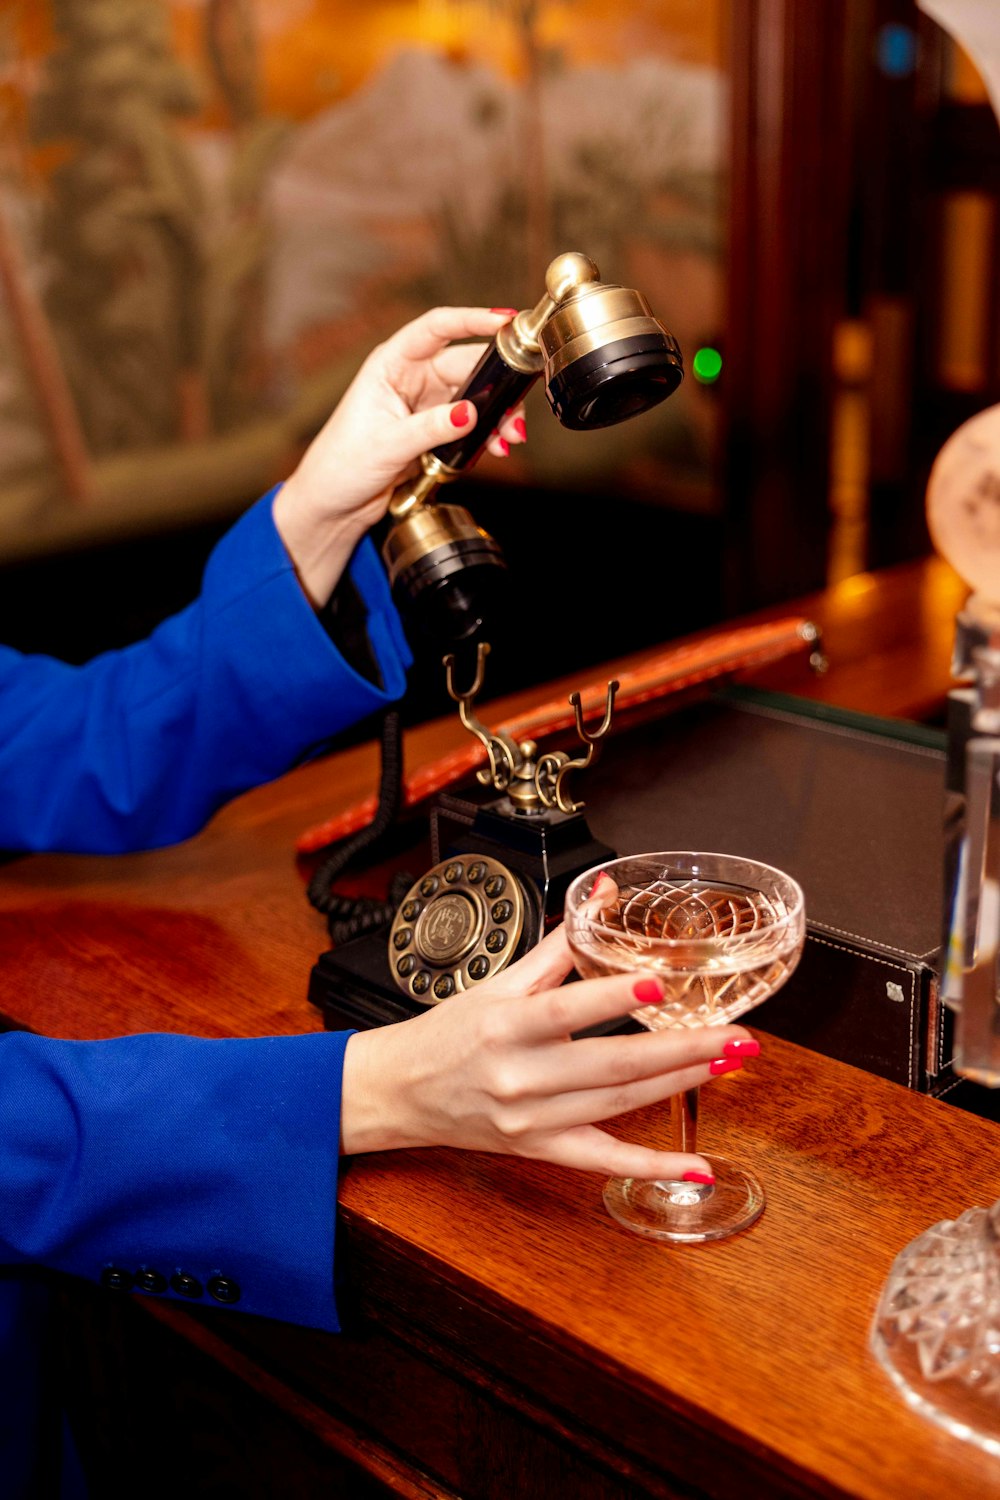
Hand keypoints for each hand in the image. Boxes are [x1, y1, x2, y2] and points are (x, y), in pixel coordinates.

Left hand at [273, 307, 525, 604]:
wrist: (334, 503)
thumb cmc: (342, 465)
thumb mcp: (388, 445)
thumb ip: (431, 428)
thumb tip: (470, 413)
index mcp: (391, 364)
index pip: (436, 328)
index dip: (471, 319)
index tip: (505, 320)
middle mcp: (411, 378)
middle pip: (466, 365)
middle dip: (497, 385)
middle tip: (517, 408)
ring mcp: (425, 403)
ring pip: (475, 396)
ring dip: (496, 415)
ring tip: (509, 439)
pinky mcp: (435, 430)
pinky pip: (471, 424)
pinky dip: (487, 434)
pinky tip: (495, 448)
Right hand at [340, 926, 759, 1180]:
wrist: (400, 1092)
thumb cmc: (450, 1032)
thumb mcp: (500, 981)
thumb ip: (560, 944)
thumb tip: (603, 895)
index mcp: (506, 1025)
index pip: (566, 1010)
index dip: (614, 996)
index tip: (662, 981)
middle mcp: (520, 1077)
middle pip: (610, 1065)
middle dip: (680, 1049)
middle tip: (734, 1035)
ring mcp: (532, 1120)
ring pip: (618, 1105)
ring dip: (679, 1085)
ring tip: (727, 1063)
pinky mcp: (540, 1150)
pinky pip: (603, 1161)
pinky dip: (652, 1166)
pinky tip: (697, 1165)